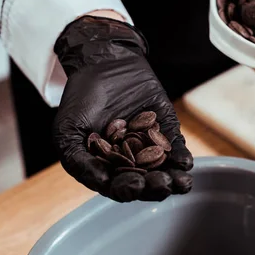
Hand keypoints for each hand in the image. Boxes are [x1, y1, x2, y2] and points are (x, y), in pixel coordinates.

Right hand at [52, 16, 192, 201]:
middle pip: (145, 182)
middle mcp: (130, 162)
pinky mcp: (167, 131)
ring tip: (180, 183)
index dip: (126, 189)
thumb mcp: (68, 131)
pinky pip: (176, 147)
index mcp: (106, 168)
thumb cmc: (80, 99)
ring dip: (174, 179)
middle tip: (161, 184)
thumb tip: (103, 183)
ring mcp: (150, 147)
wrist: (103, 64)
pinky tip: (186, 163)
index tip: (134, 186)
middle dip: (154, 187)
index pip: (118, 186)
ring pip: (164, 170)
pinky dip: (181, 156)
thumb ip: (79, 160)